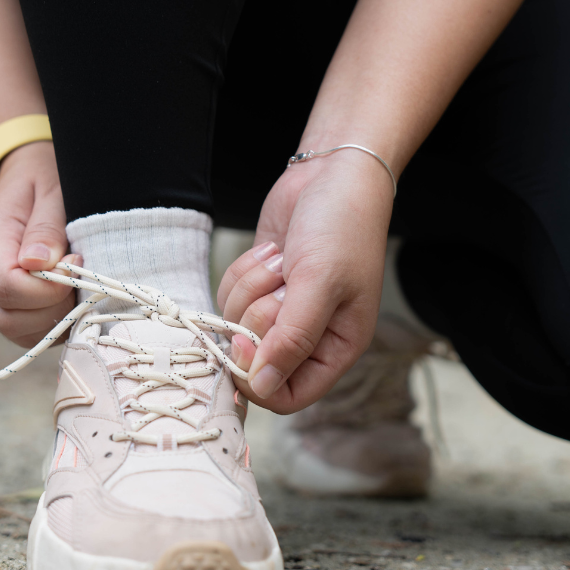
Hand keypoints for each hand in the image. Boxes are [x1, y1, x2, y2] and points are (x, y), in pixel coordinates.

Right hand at [0, 141, 77, 346]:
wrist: (30, 170)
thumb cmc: (45, 176)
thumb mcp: (51, 190)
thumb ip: (46, 228)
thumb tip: (39, 264)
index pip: (6, 286)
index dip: (47, 288)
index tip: (76, 265)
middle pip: (6, 317)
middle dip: (51, 309)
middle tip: (80, 281)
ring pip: (15, 330)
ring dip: (53, 321)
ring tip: (77, 290)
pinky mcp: (10, 301)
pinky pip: (27, 329)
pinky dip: (52, 325)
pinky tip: (72, 300)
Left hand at [217, 150, 393, 413]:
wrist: (332, 172)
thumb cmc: (342, 226)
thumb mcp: (320, 283)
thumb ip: (292, 339)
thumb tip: (262, 388)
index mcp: (336, 347)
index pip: (289, 397)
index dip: (259, 379)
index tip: (245, 343)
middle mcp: (308, 336)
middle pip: (255, 360)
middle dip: (257, 317)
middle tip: (281, 283)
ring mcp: (281, 311)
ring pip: (235, 326)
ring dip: (249, 289)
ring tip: (282, 260)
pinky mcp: (259, 286)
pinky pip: (228, 297)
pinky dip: (241, 273)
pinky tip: (271, 251)